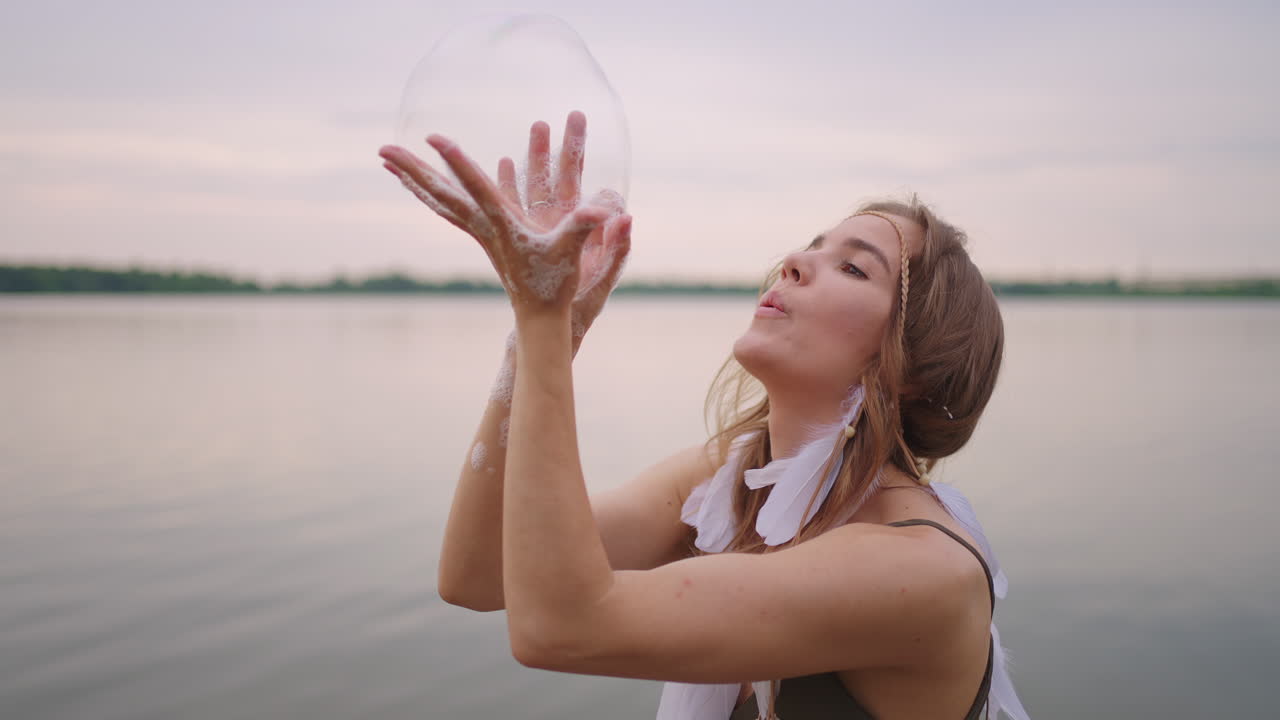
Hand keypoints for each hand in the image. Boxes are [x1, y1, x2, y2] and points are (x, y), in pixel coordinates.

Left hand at [380, 113, 630, 329]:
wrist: (540, 316)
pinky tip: (423, 180)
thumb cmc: (556, 284)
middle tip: (381, 149)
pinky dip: (431, 192)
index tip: (434, 138)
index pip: (476, 187)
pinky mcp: (481, 236)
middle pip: (440, 194)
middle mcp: (483, 227)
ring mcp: (479, 232)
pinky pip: (449, 209)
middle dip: (412, 170)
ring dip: (413, 179)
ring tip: (386, 161)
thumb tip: (604, 211)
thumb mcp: (572, 254)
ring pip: (438, 200)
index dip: (457, 162)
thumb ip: (583, 228)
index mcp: (503, 225)